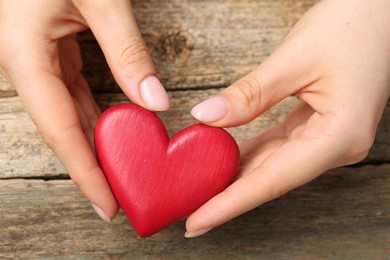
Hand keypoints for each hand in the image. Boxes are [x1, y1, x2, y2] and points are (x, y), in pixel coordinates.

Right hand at [0, 1, 168, 221]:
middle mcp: (26, 65)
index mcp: (25, 56)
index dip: (85, 172)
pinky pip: (73, 95)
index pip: (60, 131)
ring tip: (121, 174)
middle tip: (122, 198)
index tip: (108, 206)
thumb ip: (125, 50)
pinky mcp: (51, 53)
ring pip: (68, 116)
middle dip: (92, 166)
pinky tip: (115, 132)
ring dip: (95, 145)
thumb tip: (154, 101)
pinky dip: (95, 117)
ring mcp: (37, 60)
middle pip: (63, 131)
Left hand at [186, 0, 389, 236]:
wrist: (380, 13)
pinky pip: (277, 147)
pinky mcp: (317, 127)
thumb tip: (207, 118)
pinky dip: (248, 155)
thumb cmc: (352, 27)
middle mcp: (335, 146)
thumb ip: (250, 94)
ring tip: (200, 189)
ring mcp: (327, 139)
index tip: (196, 222)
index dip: (231, 204)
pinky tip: (223, 161)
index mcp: (339, 136)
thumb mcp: (295, 59)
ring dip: (235, 178)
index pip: (273, 180)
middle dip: (227, 197)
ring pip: (272, 166)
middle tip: (187, 209)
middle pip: (271, 179)